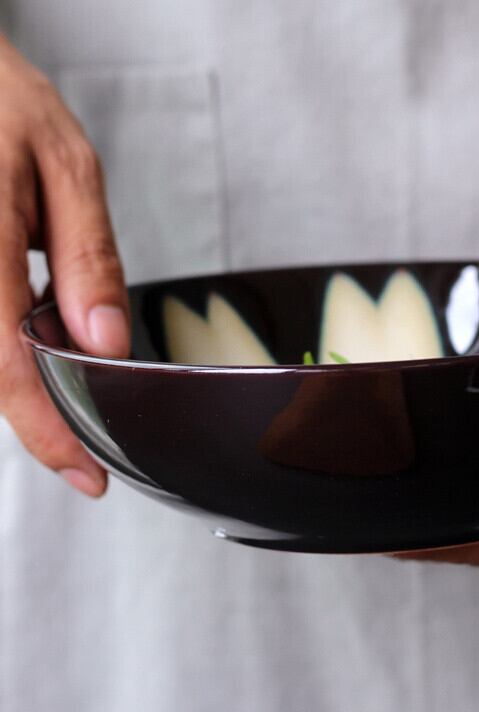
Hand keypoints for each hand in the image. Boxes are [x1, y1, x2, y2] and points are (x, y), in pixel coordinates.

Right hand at [0, 35, 128, 496]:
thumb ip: (86, 258)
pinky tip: (41, 338)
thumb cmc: (2, 102)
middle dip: (39, 420)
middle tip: (86, 448)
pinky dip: (7, 352)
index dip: (47, 433)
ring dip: (23, 389)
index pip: (8, 368)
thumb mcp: (66, 168)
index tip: (86, 476)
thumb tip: (103, 342)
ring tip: (72, 400)